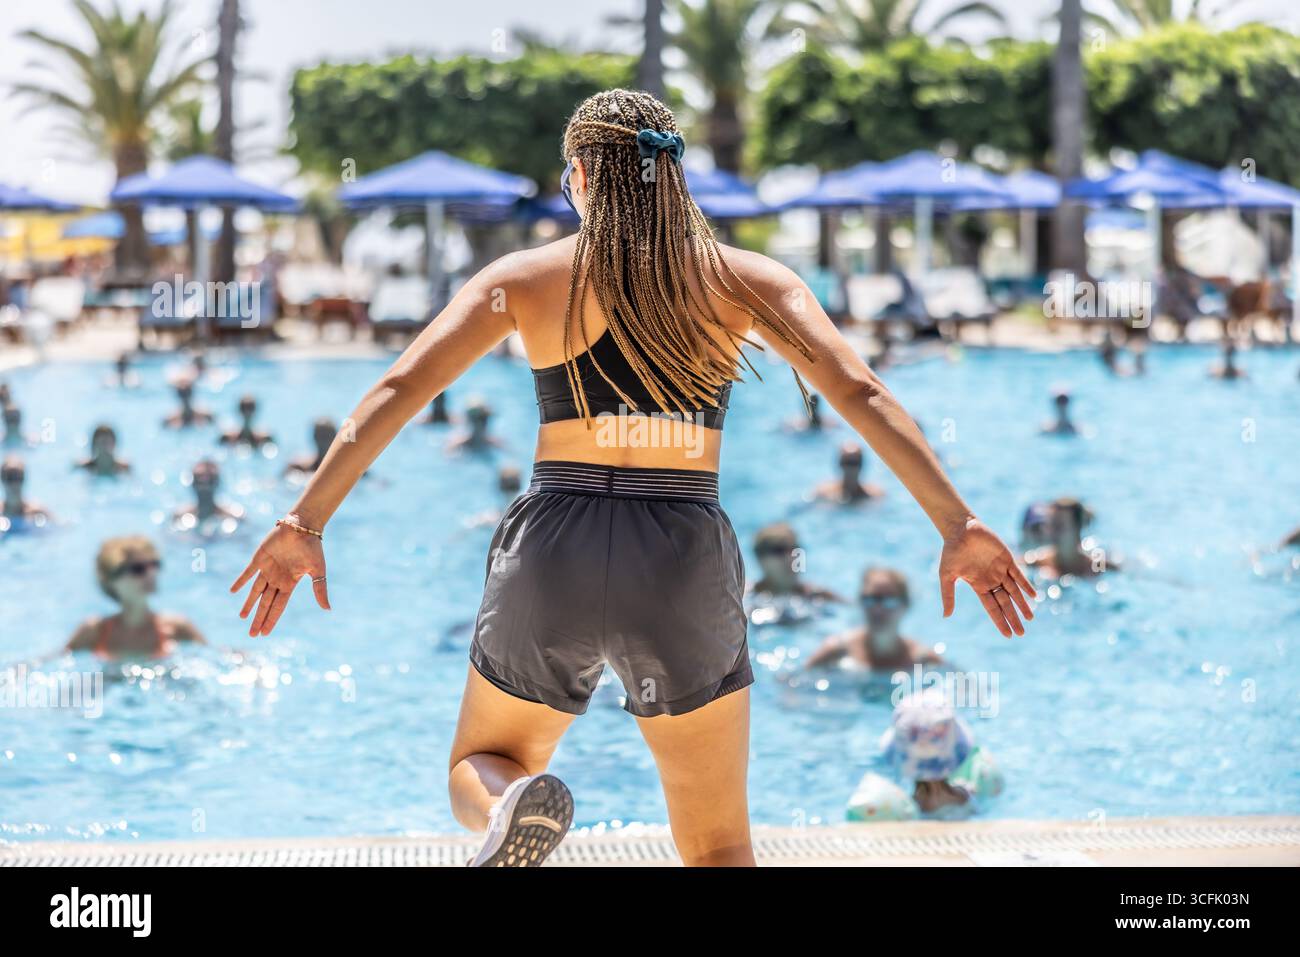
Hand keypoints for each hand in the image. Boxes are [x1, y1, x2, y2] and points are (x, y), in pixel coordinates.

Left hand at [230, 521, 329, 636]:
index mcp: (290, 583)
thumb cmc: (313, 548)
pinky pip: (248, 573)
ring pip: (255, 591)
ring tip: (242, 617)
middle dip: (259, 618)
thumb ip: (320, 589)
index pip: (278, 606)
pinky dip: (240, 581)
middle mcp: (277, 579)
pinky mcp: (259, 558)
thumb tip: (327, 609)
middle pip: (266, 603)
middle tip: (253, 634)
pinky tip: (233, 591)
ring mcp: (267, 569)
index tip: (265, 633)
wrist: (303, 527)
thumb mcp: (317, 571)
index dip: (271, 619)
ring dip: (249, 604)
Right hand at [938, 518, 1035, 637]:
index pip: (992, 608)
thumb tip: (946, 616)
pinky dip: (1026, 585)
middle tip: (1021, 633)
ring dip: (1023, 604)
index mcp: (978, 586)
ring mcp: (1000, 570)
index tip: (1008, 634)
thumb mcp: (947, 576)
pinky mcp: (1007, 558)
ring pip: (1014, 591)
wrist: (960, 529)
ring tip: (1030, 618)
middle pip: (1005, 603)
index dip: (1000, 621)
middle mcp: (991, 580)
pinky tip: (1033, 596)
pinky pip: (1019, 575)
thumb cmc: (951, 551)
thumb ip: (948, 595)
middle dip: (1013, 618)